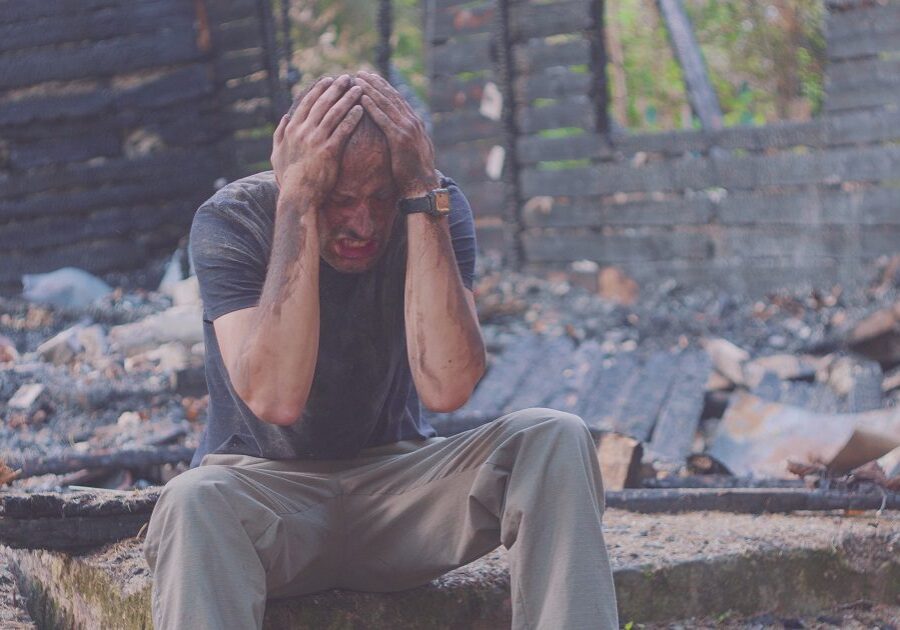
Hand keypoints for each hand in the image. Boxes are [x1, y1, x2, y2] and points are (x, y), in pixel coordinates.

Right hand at [271, 75, 363, 205]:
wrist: (298, 197)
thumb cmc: (288, 178)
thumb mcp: (276, 154)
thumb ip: (279, 134)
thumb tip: (285, 118)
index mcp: (292, 129)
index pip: (307, 103)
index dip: (318, 90)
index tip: (328, 80)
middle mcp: (303, 131)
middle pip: (322, 103)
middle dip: (336, 88)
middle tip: (347, 78)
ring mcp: (316, 140)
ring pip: (334, 113)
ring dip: (347, 98)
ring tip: (359, 89)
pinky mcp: (329, 151)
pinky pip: (343, 130)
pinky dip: (352, 117)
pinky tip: (361, 109)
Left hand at [355, 70, 438, 196]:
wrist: (423, 186)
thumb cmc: (415, 173)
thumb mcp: (413, 150)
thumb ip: (407, 137)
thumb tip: (399, 133)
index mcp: (415, 123)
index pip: (397, 100)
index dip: (384, 87)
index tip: (372, 78)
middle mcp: (412, 122)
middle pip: (391, 97)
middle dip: (376, 83)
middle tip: (361, 72)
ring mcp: (407, 129)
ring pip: (386, 104)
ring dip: (371, 90)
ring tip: (358, 79)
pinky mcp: (400, 139)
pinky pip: (383, 119)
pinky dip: (372, 107)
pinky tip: (361, 99)